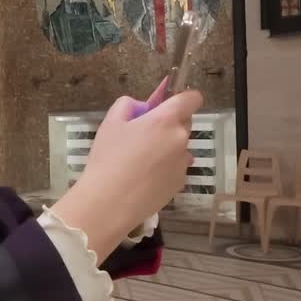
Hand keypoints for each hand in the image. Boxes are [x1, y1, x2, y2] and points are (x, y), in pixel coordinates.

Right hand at [51, 81, 202, 258]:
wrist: (110, 201)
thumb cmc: (108, 158)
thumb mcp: (110, 122)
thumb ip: (127, 105)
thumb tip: (141, 107)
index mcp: (166, 120)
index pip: (192, 98)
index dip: (184, 98)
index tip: (169, 105)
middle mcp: (180, 139)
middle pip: (185, 123)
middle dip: (169, 125)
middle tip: (144, 136)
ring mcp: (183, 163)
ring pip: (180, 147)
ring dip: (168, 148)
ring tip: (143, 162)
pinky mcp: (180, 182)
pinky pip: (176, 167)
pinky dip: (166, 168)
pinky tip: (145, 179)